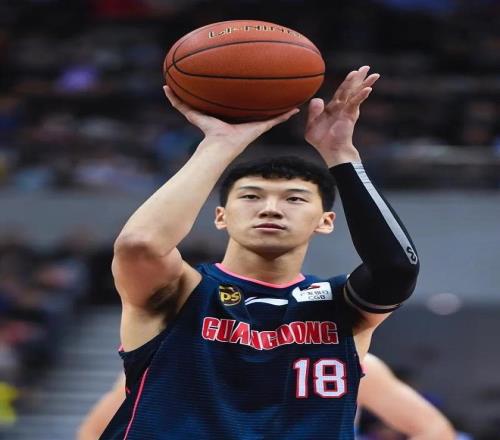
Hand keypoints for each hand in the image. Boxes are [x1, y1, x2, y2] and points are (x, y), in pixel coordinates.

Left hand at [164, 86, 298, 152]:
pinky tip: (296, 107)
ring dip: (280, 105)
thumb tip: (165, 87)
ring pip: (270, 112)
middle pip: (258, 106)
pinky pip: (276, 119)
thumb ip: (179, 102)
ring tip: (290, 92)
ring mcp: (255, 123)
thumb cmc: (207, 132)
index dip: (246, 94)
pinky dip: (286, 114)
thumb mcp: (192, 113)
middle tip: (272, 84)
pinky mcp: (261, 127)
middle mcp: (246, 119)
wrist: (219, 146)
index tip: (250, 83)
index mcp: (234, 116)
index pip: (241, 103)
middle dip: (265, 97)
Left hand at [304, 66, 379, 166]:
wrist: (331, 151)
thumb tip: (317, 99)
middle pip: (351, 89)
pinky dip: (361, 96)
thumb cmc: (322, 142)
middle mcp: (342, 108)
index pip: (341, 91)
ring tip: (373, 74)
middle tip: (367, 67)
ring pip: (355, 93)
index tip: (353, 72)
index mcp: (333, 108)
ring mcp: (347, 111)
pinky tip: (368, 89)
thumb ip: (313, 113)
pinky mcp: (350, 115)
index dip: (347, 82)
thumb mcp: (311, 126)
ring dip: (363, 83)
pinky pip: (355, 103)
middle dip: (359, 78)